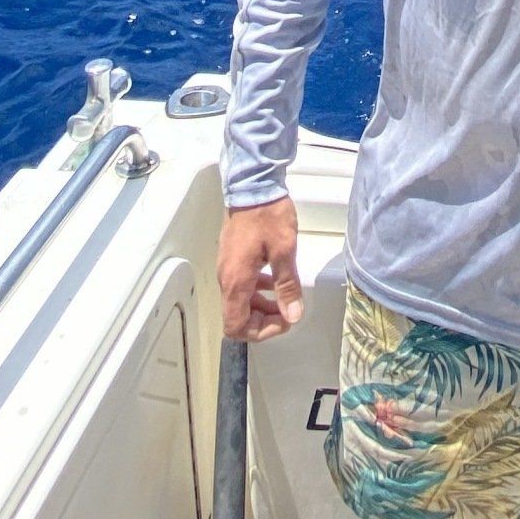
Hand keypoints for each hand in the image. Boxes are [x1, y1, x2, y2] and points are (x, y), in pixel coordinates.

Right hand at [218, 194, 302, 340]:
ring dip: (261, 307)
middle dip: (263, 321)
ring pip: (239, 302)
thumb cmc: (268, 215)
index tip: (284, 321)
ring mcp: (227, 267)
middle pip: (236, 317)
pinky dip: (257, 291)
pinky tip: (274, 281)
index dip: (260, 332)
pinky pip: (240, 286)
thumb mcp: (284, 251)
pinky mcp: (232, 258)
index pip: (236, 326)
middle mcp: (226, 278)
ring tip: (284, 298)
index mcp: (236, 281)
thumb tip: (293, 315)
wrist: (252, 186)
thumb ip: (287, 286)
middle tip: (288, 311)